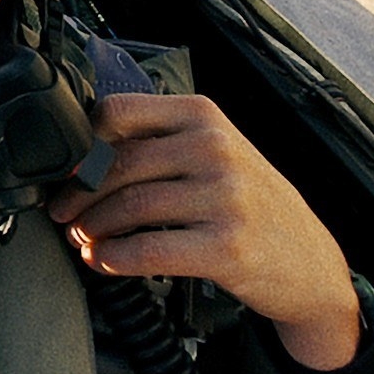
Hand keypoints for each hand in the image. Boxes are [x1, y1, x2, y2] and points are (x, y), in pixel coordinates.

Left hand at [47, 93, 364, 367]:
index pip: (119, 111)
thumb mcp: (218, 153)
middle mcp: (215, 149)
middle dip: (78, 194)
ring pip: (129, 207)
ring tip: (83, 239)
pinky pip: (148, 249)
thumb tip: (84, 154)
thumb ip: (163, 143)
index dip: (80, 143)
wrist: (311, 262)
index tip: (65, 168)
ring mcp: (224, 198)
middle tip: (63, 213)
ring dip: (92, 228)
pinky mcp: (225, 247)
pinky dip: (114, 258)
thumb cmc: (254, 206)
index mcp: (205, 116)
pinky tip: (104, 261)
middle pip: (117, 164)